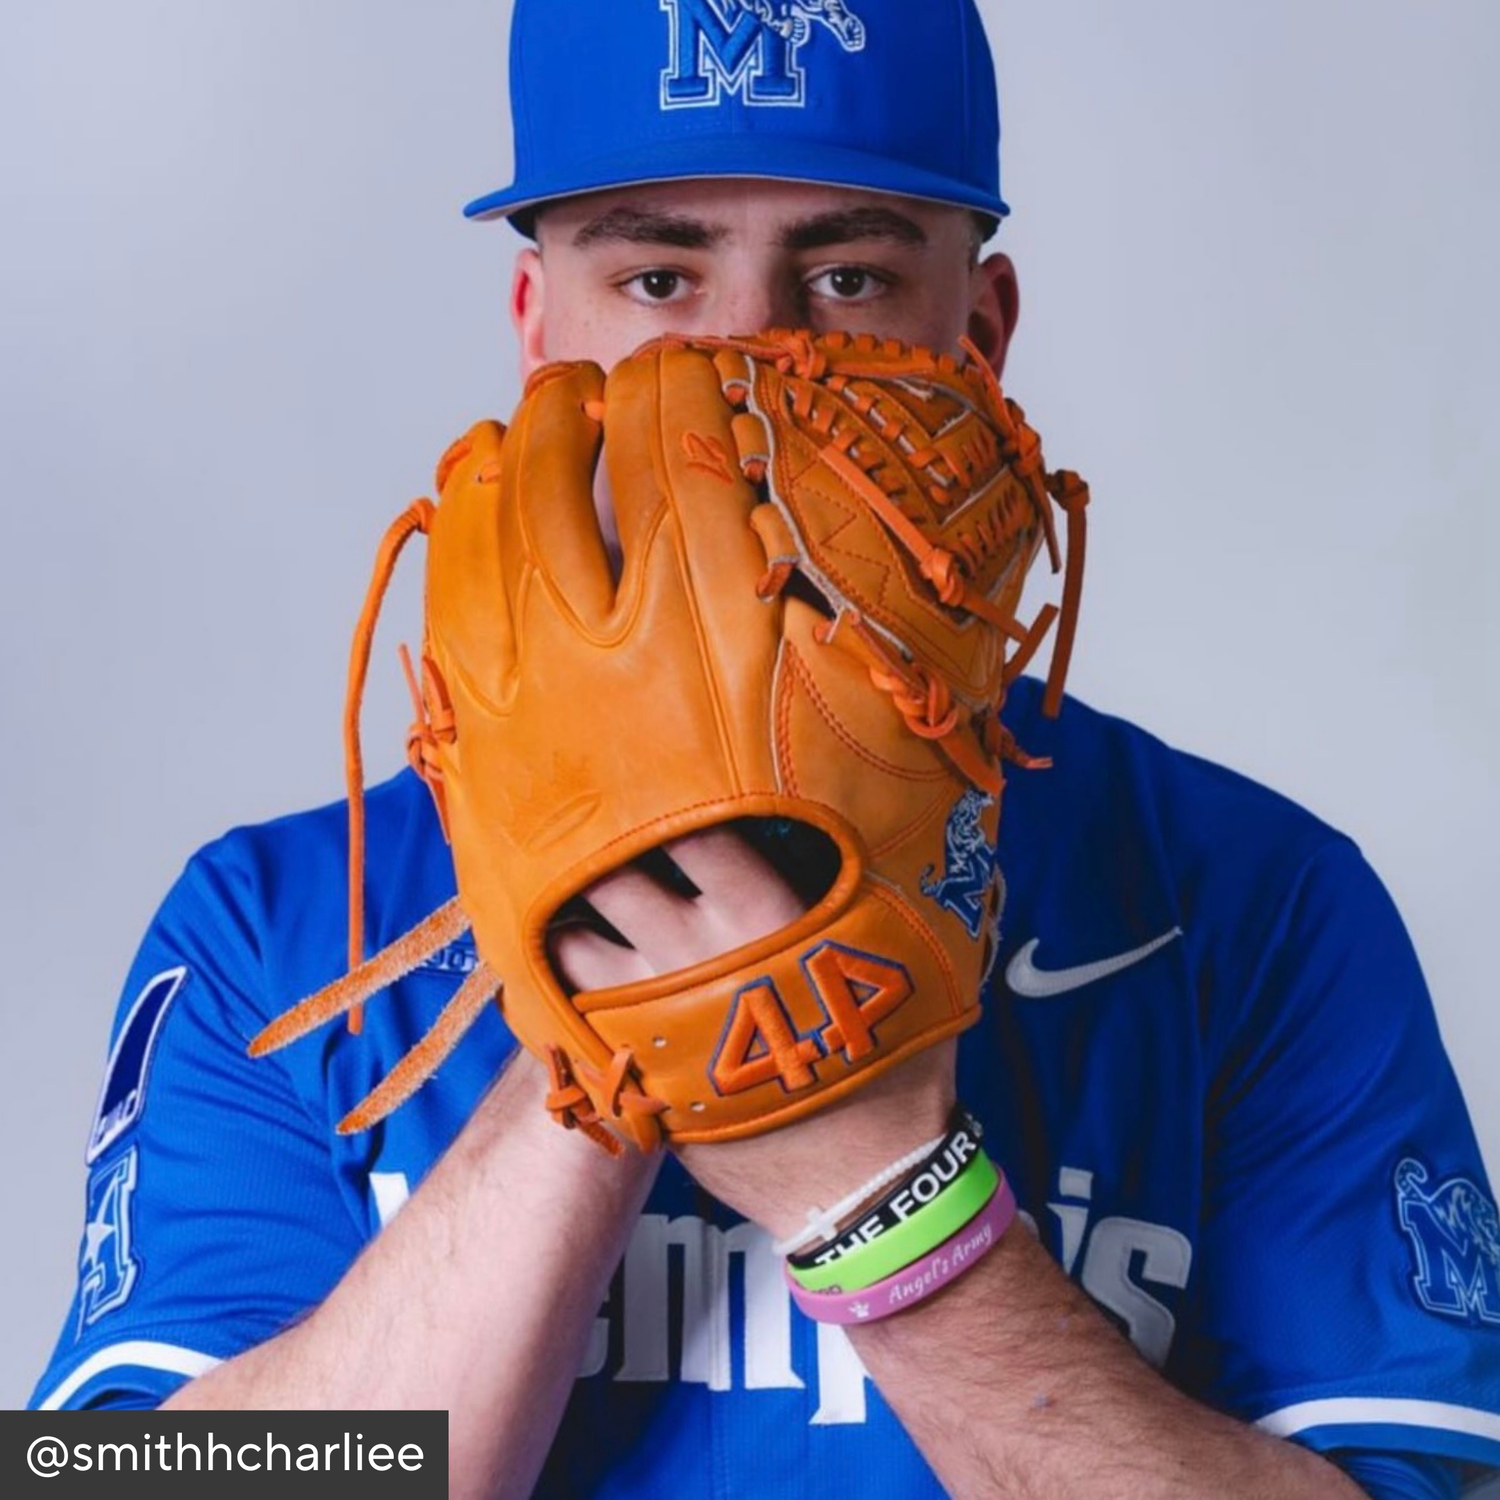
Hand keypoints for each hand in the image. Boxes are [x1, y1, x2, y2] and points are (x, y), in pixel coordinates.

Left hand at [549, 832, 956, 1233]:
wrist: (864, 1187)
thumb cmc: (893, 1073)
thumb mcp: (908, 968)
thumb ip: (874, 897)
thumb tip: (877, 837)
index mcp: (763, 914)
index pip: (689, 828)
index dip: (661, 801)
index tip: (648, 787)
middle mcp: (696, 955)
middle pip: (611, 876)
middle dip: (597, 854)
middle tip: (591, 838)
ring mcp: (653, 1016)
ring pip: (574, 944)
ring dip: (571, 921)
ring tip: (575, 907)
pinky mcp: (634, 1073)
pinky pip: (570, 1015)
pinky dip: (565, 987)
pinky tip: (573, 973)